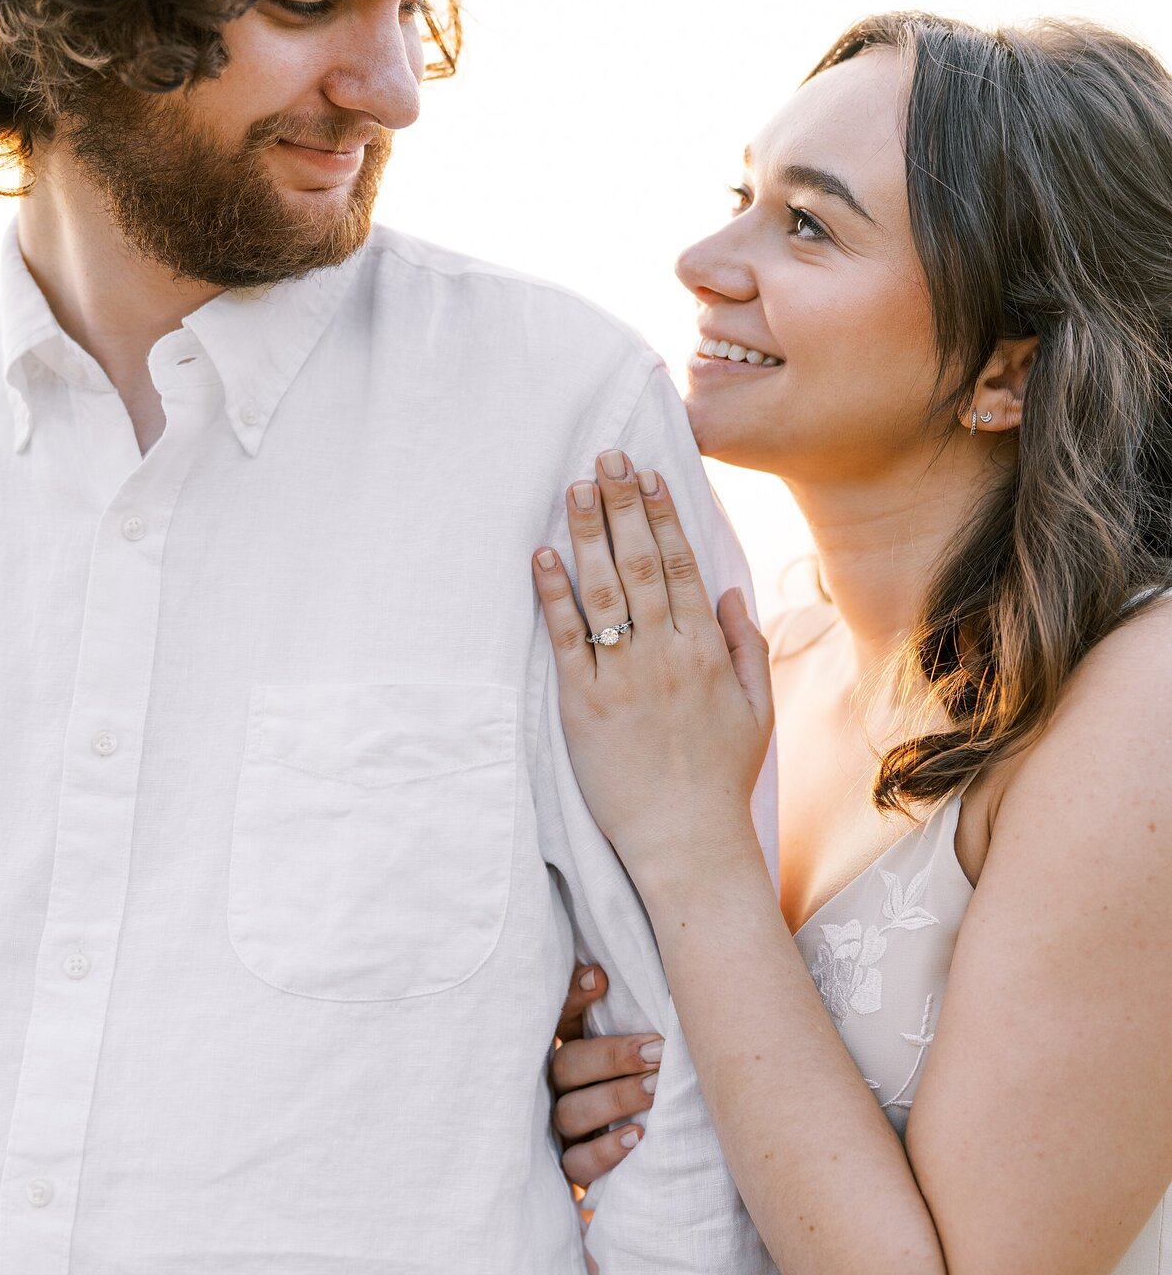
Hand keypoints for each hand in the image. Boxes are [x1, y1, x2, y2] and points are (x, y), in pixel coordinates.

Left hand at [532, 450, 773, 887]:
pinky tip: (543, 554)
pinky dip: (553, 594)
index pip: (681, 565)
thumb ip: (746, 646)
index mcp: (706, 650)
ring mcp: (621, 677)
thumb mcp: (756, 709)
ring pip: (603, 589)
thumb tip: (730, 591)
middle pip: (639, 563)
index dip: (661, 515)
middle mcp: (664, 653)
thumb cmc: (720, 778)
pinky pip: (567, 638)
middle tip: (605, 457)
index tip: (648, 473)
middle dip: (622, 505)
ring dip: (588, 532)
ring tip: (576, 487)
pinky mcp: (582, 705)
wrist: (687, 843)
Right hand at [552, 962, 661, 1186]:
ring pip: (570, 1113)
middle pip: (568, 1064)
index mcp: (574, 1045)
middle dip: (613, 1057)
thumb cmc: (655, 1077)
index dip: (574, 995)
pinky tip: (636, 1137)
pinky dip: (605, 1152)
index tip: (601, 979)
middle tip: (657, 1053)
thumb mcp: (646, 1041)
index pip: (561, 1014)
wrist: (665, 1149)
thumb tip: (622, 974)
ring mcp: (563, 1128)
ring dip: (614, 1099)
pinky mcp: (573, 1167)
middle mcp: (559, 1085)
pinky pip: (577, 1165)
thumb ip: (638, 1011)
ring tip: (655, 1090)